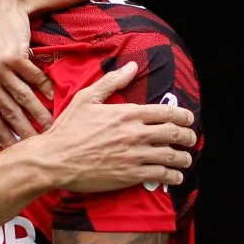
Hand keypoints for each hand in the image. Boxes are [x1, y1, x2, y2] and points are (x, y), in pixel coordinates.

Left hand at [0, 0, 53, 147]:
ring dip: (40, 114)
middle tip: (40, 146)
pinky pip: (34, 79)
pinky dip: (45, 89)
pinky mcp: (13, 56)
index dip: (5, 137)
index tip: (18, 151)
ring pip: (23, 98)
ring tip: (51, 126)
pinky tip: (52, 96)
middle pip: (8, 112)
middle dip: (26, 132)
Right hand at [27, 61, 195, 192]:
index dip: (184, 116)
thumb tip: (132, 66)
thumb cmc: (67, 129)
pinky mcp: (131, 175)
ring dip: (183, 158)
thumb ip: (112, 82)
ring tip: (184, 160)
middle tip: (190, 140)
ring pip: (172, 156)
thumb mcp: (86, 98)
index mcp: (127, 114)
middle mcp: (135, 134)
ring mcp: (135, 155)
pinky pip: (161, 175)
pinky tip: (174, 177)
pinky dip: (173, 176)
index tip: (188, 120)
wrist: (54, 159)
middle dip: (188, 137)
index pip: (167, 112)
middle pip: (175, 134)